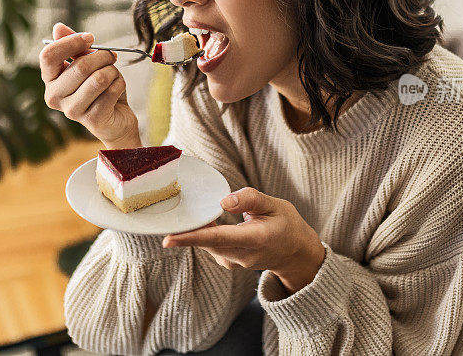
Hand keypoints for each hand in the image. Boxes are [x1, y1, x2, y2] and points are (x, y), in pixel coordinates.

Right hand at [39, 23, 140, 148]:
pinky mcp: (93, 119)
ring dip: (112, 71)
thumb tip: (58, 27)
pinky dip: (120, 84)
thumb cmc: (99, 89)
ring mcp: (72, 111)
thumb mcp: (87, 64)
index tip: (90, 37)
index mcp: (50, 80)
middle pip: (80, 66)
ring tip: (113, 75)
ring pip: (99, 78)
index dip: (71, 42)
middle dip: (102, 56)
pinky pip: (112, 90)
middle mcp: (55, 97)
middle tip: (111, 56)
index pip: (49, 55)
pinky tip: (117, 90)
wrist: (115, 119)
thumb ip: (73, 47)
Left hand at [162, 187, 325, 294]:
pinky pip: (210, 246)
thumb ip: (250, 199)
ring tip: (183, 212)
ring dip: (193, 230)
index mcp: (256, 239)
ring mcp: (235, 262)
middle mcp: (243, 255)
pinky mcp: (229, 261)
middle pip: (207, 242)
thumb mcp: (275, 205)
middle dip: (184, 231)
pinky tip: (200, 219)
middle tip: (166, 214)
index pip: (219, 238)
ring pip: (207, 244)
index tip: (168, 239)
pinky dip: (201, 233)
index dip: (192, 237)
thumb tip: (223, 201)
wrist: (296, 254)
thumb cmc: (287, 225)